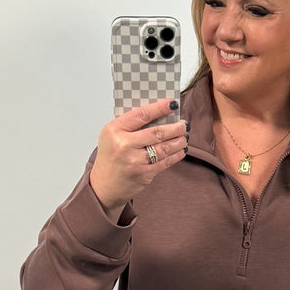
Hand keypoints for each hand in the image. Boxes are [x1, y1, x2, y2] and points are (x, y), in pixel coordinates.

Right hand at [89, 99, 188, 220]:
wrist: (104, 185)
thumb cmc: (110, 158)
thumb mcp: (111, 135)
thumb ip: (129, 124)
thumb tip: (157, 114)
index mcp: (115, 130)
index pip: (141, 114)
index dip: (159, 108)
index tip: (172, 104)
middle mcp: (124, 145)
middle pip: (156, 132)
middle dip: (175, 127)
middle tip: (184, 124)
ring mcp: (135, 161)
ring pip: (163, 148)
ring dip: (178, 141)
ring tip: (184, 137)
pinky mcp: (144, 174)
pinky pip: (164, 162)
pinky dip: (175, 155)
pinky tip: (181, 150)